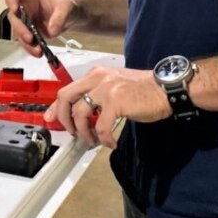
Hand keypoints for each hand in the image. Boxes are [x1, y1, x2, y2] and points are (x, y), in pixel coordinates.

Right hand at [4, 0, 78, 57]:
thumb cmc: (65, 6)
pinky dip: (30, 48)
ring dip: (25, 42)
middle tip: (30, 38)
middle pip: (13, 16)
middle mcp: (23, 6)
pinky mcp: (28, 32)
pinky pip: (25, 41)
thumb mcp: (66, 6)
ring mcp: (25, 20)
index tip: (15, 9)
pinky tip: (37, 52)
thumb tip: (52, 30)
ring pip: (17, 31)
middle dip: (20, 28)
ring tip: (37, 50)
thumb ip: (61, 16)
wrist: (70, 18)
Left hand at [44, 65, 170, 147]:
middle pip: (66, 97)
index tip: (51, 118)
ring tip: (93, 140)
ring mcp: (106, 89)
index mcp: (96, 74)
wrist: (166, 88)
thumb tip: (83, 112)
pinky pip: (102, 126)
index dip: (56, 106)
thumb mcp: (115, 85)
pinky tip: (111, 143)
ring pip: (81, 114)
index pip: (68, 89)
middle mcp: (98, 79)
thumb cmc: (143, 89)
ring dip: (84, 132)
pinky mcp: (116, 102)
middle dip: (63, 118)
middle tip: (71, 132)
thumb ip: (97, 95)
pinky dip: (104, 139)